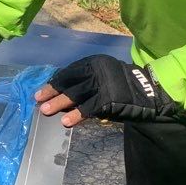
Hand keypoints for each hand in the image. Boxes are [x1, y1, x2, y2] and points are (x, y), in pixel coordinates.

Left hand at [35, 55, 179, 126]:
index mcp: (94, 62)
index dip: (54, 83)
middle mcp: (97, 70)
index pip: (69, 72)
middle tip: (38, 101)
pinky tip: (66, 122)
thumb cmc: (120, 87)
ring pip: (75, 94)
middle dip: (52, 92)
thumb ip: (84, 83)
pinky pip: (88, 108)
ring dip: (59, 103)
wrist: (147, 93)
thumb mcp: (102, 77)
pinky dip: (76, 115)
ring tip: (46, 111)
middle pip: (69, 82)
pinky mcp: (108, 99)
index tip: (41, 92)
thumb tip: (60, 95)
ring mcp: (102, 84)